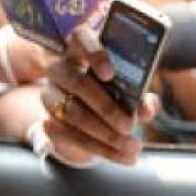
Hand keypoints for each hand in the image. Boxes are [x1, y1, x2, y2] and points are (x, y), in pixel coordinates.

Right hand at [40, 26, 158, 165]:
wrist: (86, 120)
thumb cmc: (111, 94)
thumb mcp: (127, 90)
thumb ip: (139, 96)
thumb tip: (147, 107)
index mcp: (80, 49)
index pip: (81, 38)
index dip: (95, 54)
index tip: (110, 74)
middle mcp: (60, 68)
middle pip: (78, 83)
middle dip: (106, 108)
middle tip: (131, 126)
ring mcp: (50, 96)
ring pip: (73, 114)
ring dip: (106, 135)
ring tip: (133, 147)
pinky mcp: (48, 122)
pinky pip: (71, 137)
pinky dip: (101, 150)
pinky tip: (122, 156)